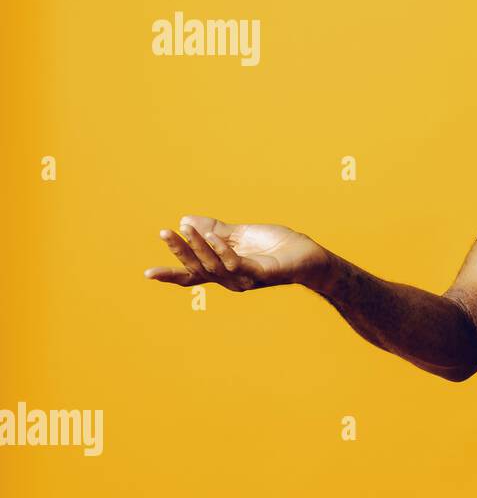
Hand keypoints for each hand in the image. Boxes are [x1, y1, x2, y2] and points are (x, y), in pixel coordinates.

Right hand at [144, 215, 329, 291]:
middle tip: (164, 232)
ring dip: (199, 246)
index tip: (147, 274)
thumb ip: (215, 230)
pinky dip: (224, 250)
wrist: (307, 254)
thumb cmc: (275, 246)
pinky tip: (215, 237)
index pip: (193, 274)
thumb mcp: (240, 234)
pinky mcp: (261, 274)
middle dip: (180, 251)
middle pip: (198, 269)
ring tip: (186, 228)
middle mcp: (231, 279)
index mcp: (223, 270)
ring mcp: (246, 279)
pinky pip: (237, 263)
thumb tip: (186, 218)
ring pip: (214, 265)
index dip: (171, 274)